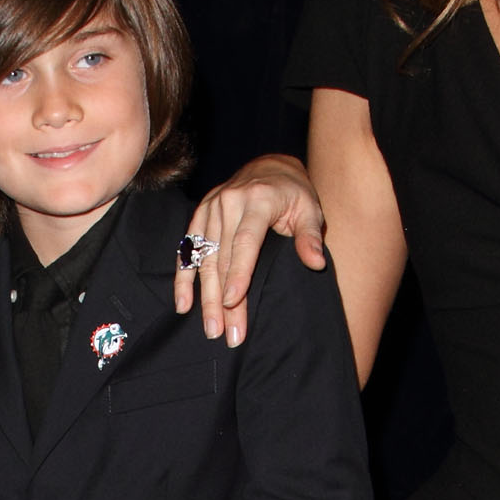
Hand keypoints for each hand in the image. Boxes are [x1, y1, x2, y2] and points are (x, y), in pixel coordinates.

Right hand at [171, 154, 326, 346]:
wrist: (269, 167)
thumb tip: (316, 262)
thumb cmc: (293, 193)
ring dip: (205, 296)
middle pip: (223, 258)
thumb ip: (310, 236)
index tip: (232, 301)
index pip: (245, 242)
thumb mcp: (310, 208)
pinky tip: (183, 303)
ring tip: (211, 327)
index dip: (238, 273)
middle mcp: (229, 202)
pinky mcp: (200, 215)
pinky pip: (188, 250)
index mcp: (257, 200)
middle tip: (224, 332)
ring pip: (204, 259)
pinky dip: (184, 278)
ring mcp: (211, 208)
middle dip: (222, 299)